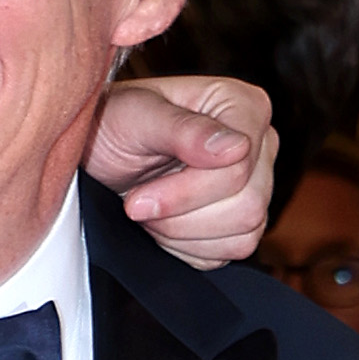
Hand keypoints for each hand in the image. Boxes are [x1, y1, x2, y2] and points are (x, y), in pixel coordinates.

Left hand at [90, 73, 273, 269]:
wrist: (101, 149)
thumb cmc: (117, 122)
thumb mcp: (137, 116)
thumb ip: (185, 129)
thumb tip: (235, 148)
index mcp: (245, 107)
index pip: (239, 168)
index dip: (186, 191)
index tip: (139, 196)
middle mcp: (258, 146)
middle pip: (248, 205)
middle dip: (181, 214)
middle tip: (139, 202)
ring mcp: (255, 186)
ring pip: (243, 234)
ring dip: (183, 232)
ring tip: (150, 209)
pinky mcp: (240, 223)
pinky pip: (230, 252)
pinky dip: (188, 247)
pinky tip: (164, 222)